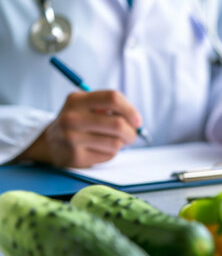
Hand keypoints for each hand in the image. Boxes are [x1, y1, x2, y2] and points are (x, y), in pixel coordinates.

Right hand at [18, 91, 141, 167]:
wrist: (51, 143)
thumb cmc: (79, 122)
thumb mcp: (88, 106)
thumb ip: (111, 107)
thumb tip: (135, 121)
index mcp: (77, 100)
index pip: (113, 98)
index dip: (130, 110)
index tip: (137, 121)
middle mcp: (72, 118)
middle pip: (118, 123)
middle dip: (131, 132)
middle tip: (131, 135)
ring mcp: (71, 138)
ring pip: (116, 142)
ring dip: (121, 143)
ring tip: (113, 141)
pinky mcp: (75, 156)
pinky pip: (108, 155)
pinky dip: (111, 153)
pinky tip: (100, 149)